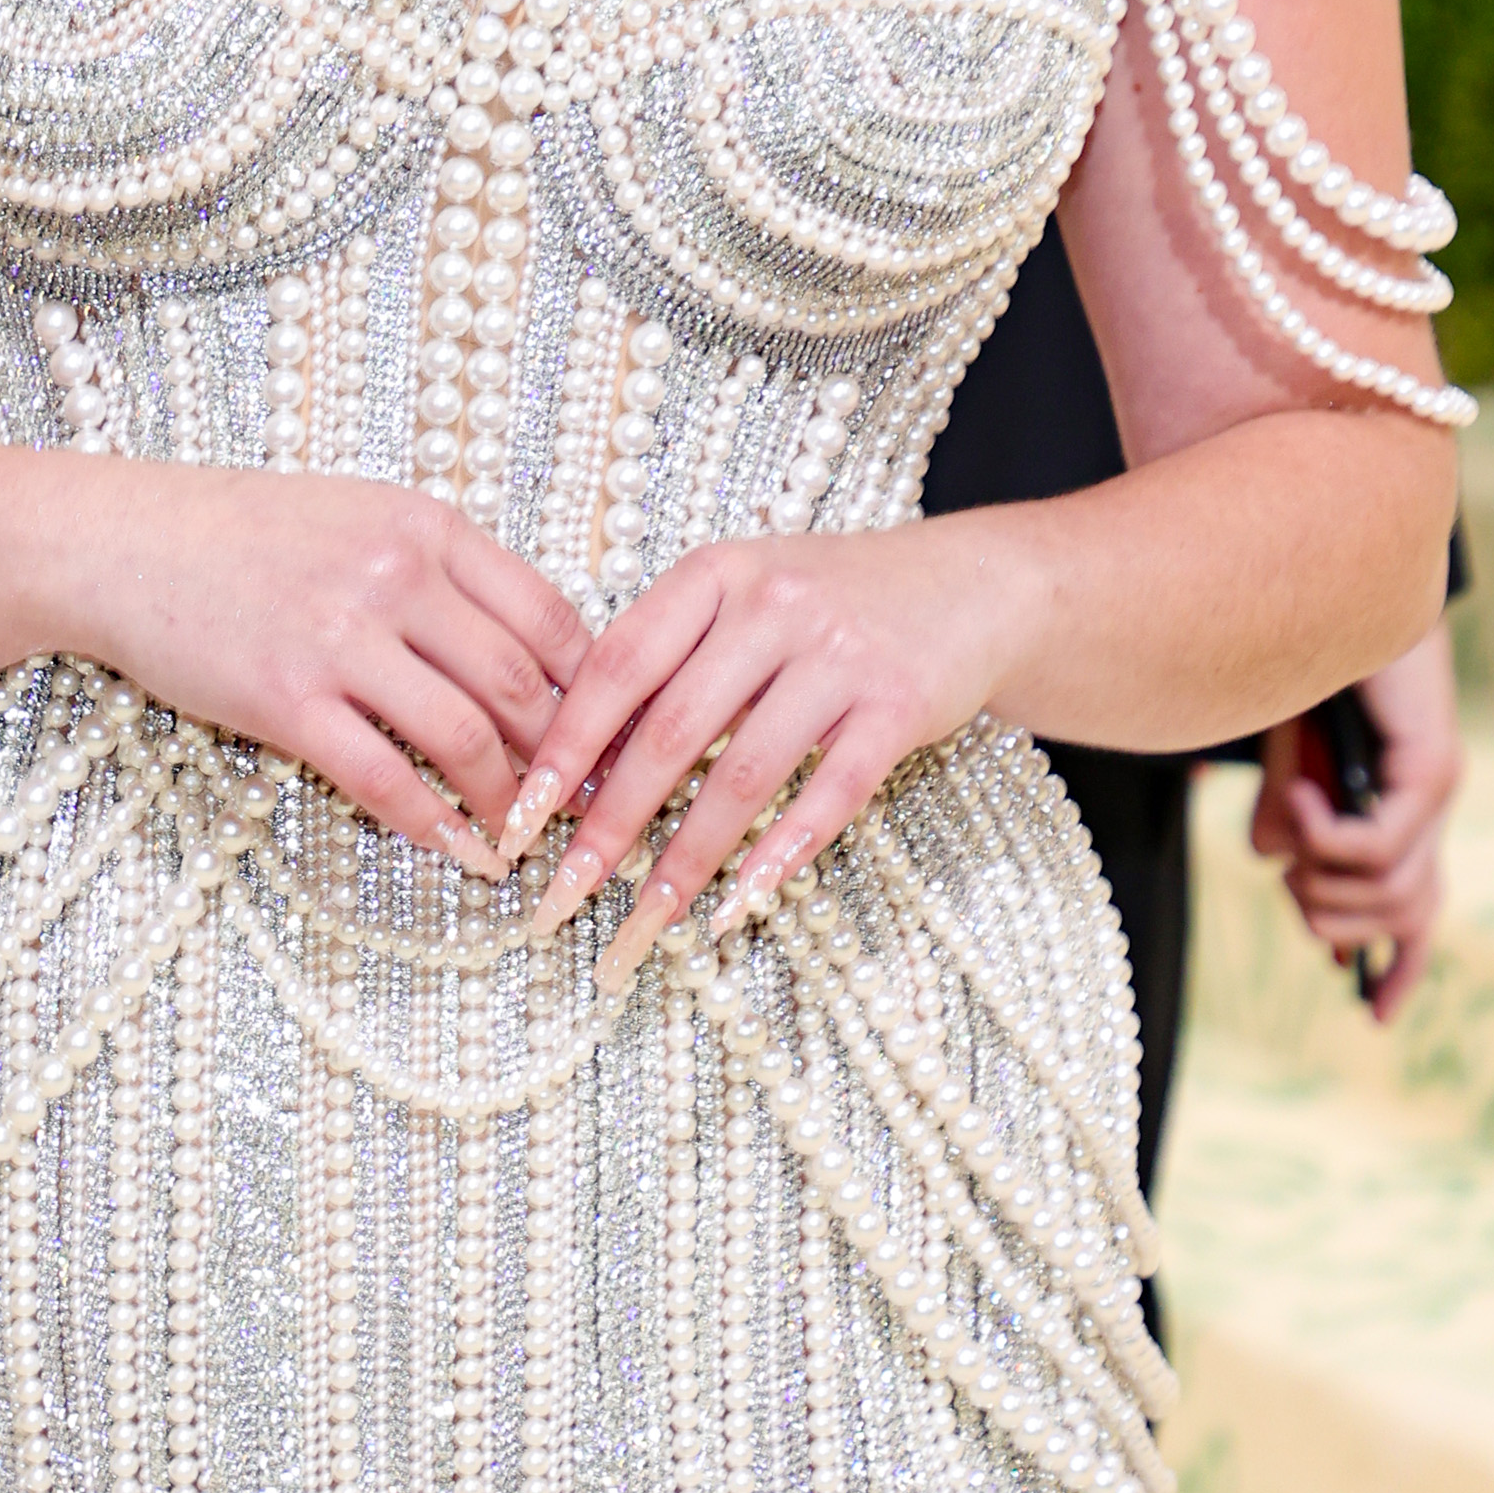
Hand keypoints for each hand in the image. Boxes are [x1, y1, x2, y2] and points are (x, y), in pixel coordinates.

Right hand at [69, 470, 589, 876]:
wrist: (125, 542)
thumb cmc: (244, 534)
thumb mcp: (359, 518)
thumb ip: (439, 573)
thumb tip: (523, 656)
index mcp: (426, 525)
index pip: (550, 615)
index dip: (594, 688)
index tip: (608, 736)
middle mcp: (395, 576)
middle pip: (521, 683)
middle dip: (564, 757)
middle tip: (583, 805)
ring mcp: (340, 637)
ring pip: (466, 737)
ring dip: (506, 801)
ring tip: (520, 837)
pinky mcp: (287, 698)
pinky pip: (383, 777)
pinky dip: (432, 825)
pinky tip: (456, 853)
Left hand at [495, 528, 1020, 988]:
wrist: (971, 583)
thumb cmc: (832, 599)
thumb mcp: (744, 596)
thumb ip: (673, 658)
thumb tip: (581, 762)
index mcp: (716, 574)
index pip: (618, 663)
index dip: (564, 742)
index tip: (522, 813)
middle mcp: (772, 606)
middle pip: (671, 729)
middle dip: (611, 820)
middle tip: (566, 890)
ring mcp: (840, 655)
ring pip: (744, 772)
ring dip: (689, 855)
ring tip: (646, 918)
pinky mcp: (899, 706)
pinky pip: (831, 792)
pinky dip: (783, 851)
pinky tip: (743, 900)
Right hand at [1251, 616, 1461, 1019]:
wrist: (1336, 577)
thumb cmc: (1303, 657)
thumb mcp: (1280, 752)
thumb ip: (1281, 811)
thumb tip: (1273, 866)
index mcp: (1397, 810)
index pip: (1418, 913)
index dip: (1401, 969)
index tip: (1369, 1014)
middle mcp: (1429, 807)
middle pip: (1406, 917)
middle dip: (1335, 925)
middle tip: (1289, 886)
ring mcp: (1437, 789)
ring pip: (1390, 894)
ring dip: (1324, 885)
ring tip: (1286, 835)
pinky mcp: (1432, 767)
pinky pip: (1378, 848)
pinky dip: (1326, 839)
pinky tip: (1296, 801)